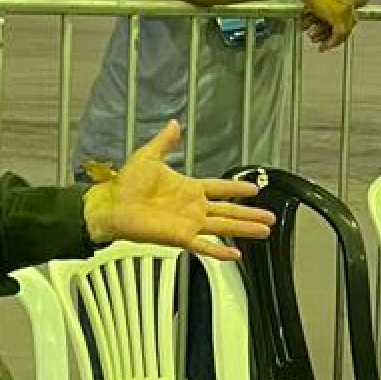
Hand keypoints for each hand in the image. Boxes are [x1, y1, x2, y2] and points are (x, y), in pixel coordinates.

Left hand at [83, 123, 278, 256]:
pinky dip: (220, 251)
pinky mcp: (180, 237)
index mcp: (188, 188)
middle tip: (270, 216)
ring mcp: (188, 223)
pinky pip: (204, 245)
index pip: (220, 188)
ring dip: (245, 229)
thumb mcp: (148, 156)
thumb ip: (165, 142)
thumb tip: (173, 125)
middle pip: (229, 211)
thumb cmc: (125, 185)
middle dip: (250, 213)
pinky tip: (235, 254)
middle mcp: (192, 207)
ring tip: (264, 231)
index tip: (254, 190)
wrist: (110, 205)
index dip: (237, 188)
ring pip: (224, 227)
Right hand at [295, 0, 356, 51]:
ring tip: (324, 47)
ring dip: (334, 42)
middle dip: (339, 38)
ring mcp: (344, 10)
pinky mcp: (337, 16)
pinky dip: (332, 42)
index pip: (350, 19)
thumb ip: (327, 8)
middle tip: (330, 44)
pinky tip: (324, 46)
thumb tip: (322, 19)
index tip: (334, 35)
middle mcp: (348, 5)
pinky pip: (338, 34)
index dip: (343, 28)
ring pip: (345, 32)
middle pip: (349, 26)